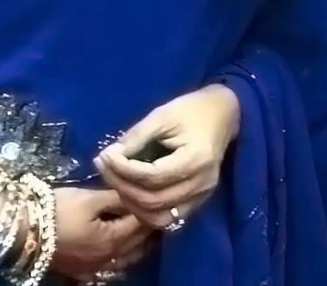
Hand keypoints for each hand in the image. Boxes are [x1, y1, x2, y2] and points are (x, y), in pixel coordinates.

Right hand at [50, 187, 154, 278]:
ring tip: (147, 234)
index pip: (141, 225)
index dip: (152, 212)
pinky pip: (109, 270)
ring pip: (126, 261)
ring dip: (138, 247)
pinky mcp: (81, 273)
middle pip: (136, 245)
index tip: (161, 200)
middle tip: (160, 215)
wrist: (25, 233)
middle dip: (150, 231)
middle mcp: (109, 259)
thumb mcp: (88, 198)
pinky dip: (121, 261)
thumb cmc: (59, 211)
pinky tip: (121, 256)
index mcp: (113, 240)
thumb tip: (136, 193)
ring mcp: (95, 269)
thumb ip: (115, 197)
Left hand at [94, 85, 239, 229]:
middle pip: (153, 200)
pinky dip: (146, 209)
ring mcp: (201, 197)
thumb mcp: (162, 115)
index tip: (104, 156)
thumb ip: (137, 137)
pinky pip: (168, 217)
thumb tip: (109, 156)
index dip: (124, 169)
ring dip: (132, 203)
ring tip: (114, 180)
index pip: (152, 176)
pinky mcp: (198, 201)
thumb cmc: (192, 109)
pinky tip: (132, 191)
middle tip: (102, 167)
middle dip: (122, 186)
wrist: (223, 114)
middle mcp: (201, 185)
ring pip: (159, 217)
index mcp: (195, 160)